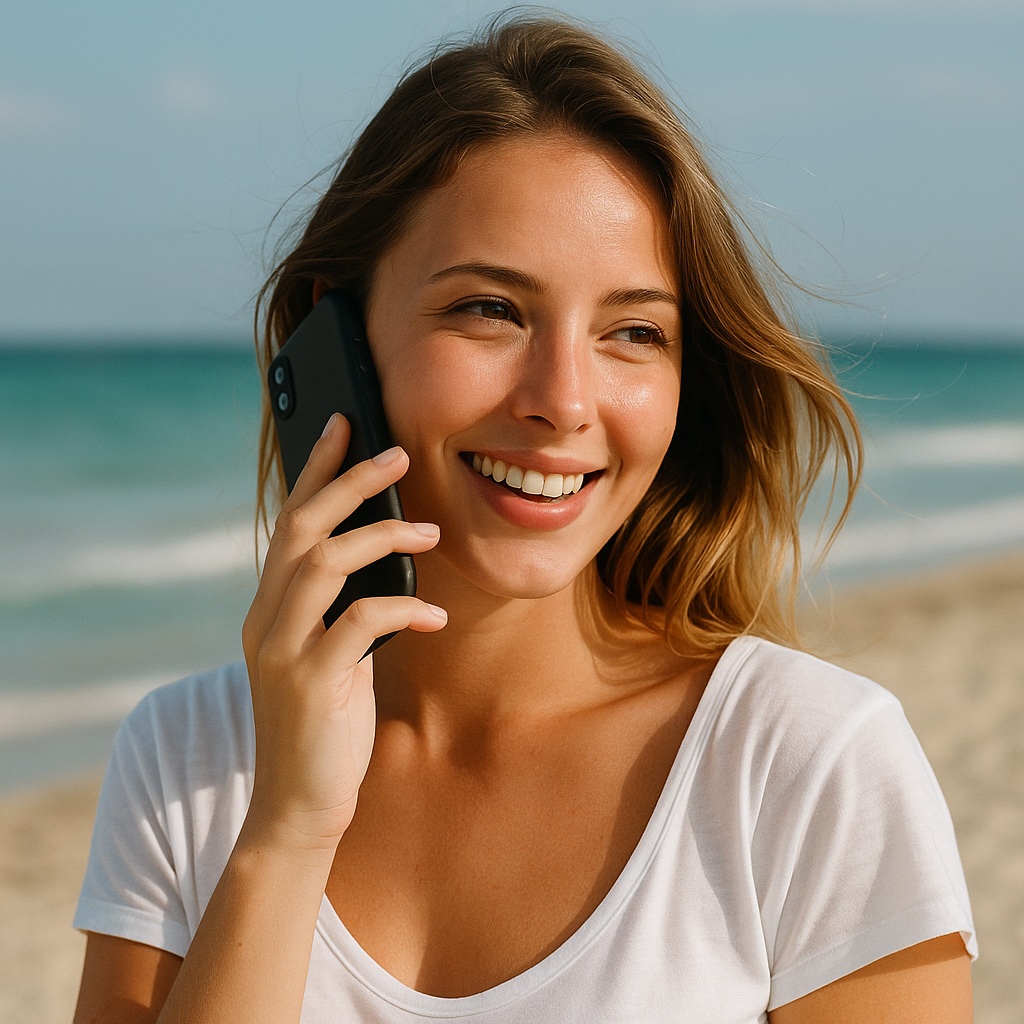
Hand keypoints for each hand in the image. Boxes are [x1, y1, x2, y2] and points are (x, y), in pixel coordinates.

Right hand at [240, 413, 444, 851]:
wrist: (298, 805)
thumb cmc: (325, 724)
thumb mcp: (331, 655)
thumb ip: (343, 609)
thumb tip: (386, 560)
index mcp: (270, 607)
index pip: (289, 521)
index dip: (316, 470)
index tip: (344, 426)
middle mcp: (266, 619)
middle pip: (303, 528)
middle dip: (349, 483)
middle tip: (397, 453)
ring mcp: (282, 650)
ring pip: (325, 563)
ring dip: (383, 537)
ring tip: (431, 532)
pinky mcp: (310, 682)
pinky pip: (360, 623)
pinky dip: (403, 610)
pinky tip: (434, 617)